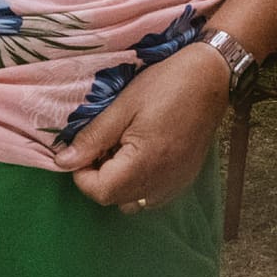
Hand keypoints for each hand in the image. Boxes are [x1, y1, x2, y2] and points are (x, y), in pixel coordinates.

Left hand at [52, 42, 230, 211]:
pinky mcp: (186, 178)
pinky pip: (153, 195)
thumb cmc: (166, 84)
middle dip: (101, 177)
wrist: (212, 76)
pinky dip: (142, 183)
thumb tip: (63, 162)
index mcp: (144, 164)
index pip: (99, 191)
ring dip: (121, 183)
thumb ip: (94, 138)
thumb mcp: (124, 105)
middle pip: (115, 198)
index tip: (86, 148)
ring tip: (125, 150)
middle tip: (106, 143)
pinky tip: (145, 154)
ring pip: (134, 201)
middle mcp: (162, 182)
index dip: (83, 174)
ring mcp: (176, 183)